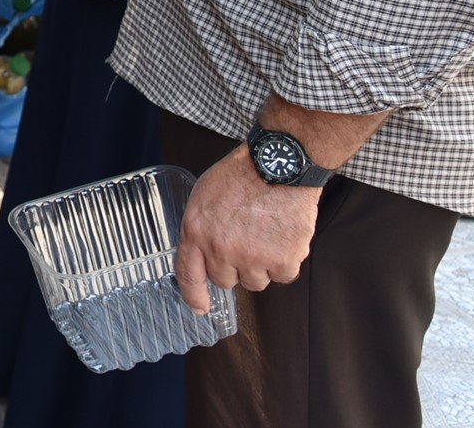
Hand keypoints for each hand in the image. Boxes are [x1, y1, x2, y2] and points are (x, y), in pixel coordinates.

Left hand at [175, 146, 320, 314]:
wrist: (279, 165)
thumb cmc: (241, 175)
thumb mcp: (204, 196)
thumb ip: (200, 229)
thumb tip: (201, 255)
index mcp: (196, 231)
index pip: (189, 275)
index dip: (193, 296)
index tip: (199, 308)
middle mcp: (221, 249)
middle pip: (225, 281)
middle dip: (234, 267)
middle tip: (245, 242)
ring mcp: (252, 258)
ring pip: (255, 282)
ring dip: (261, 266)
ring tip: (265, 235)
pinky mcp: (282, 260)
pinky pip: (282, 277)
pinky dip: (285, 262)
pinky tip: (283, 238)